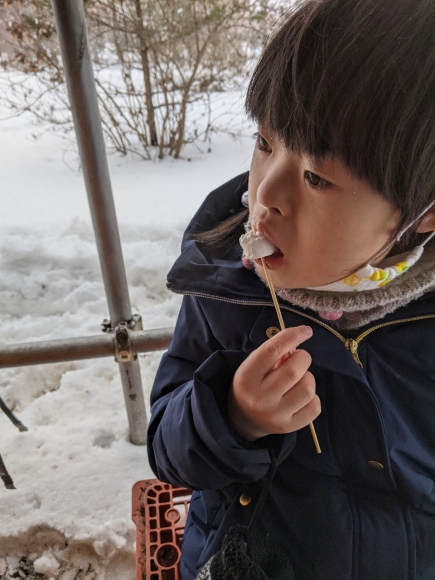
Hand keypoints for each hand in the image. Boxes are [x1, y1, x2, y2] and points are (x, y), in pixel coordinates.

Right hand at [228, 326, 319, 440]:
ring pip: (307, 388)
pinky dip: (313, 397)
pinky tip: (301, 396)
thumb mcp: (254, 364)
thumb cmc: (253, 383)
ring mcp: (275, 415)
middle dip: (303, 358)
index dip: (292, 336)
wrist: (243, 418)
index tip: (306, 331)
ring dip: (308, 377)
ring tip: (298, 379)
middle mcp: (260, 398)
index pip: (272, 350)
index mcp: (247, 377)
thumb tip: (298, 344)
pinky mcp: (288, 427)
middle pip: (294, 370)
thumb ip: (275, 352)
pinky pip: (314, 406)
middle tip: (298, 359)